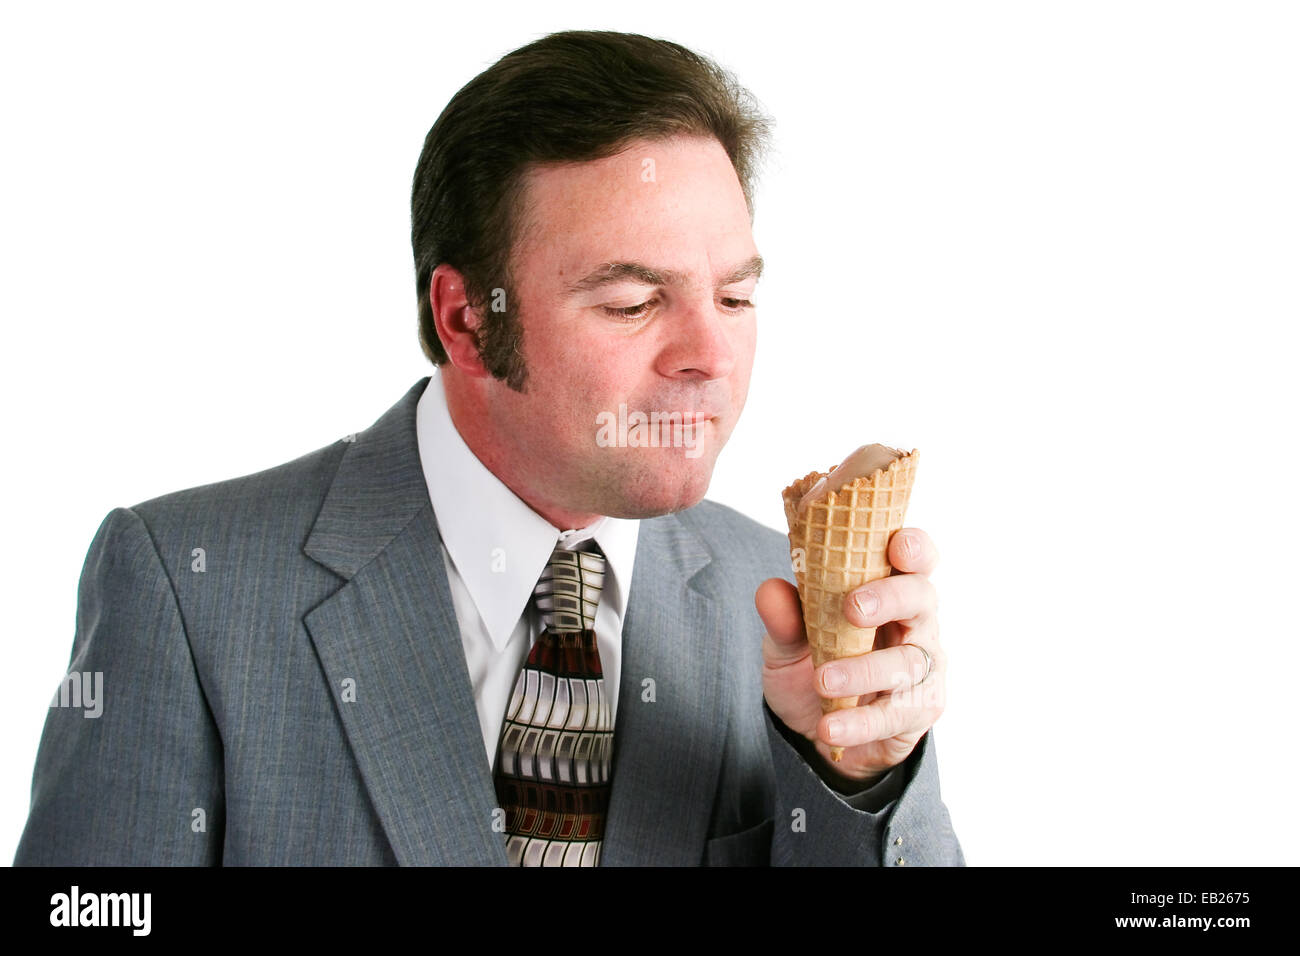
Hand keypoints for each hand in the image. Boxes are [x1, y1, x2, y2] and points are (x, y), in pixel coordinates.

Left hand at [756, 527, 946, 784]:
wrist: (815, 733)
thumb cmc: (814, 667)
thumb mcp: (788, 644)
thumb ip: (784, 619)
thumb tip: (770, 589)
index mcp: (888, 590)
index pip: (915, 558)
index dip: (913, 547)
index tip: (896, 546)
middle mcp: (915, 622)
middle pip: (922, 598)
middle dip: (890, 598)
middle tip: (853, 608)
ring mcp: (923, 667)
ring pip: (908, 662)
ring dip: (863, 671)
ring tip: (823, 681)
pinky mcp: (918, 711)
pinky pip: (895, 714)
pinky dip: (859, 722)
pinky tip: (831, 727)